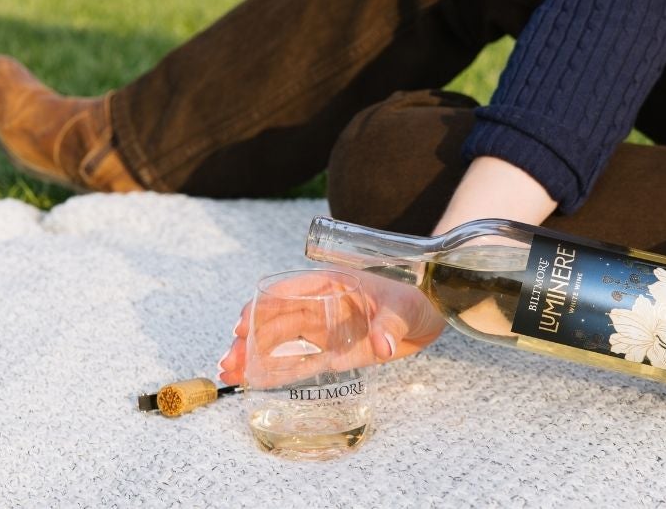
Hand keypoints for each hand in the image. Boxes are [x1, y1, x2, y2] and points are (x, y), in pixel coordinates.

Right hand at [218, 269, 445, 384]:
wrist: (436, 310)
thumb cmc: (418, 296)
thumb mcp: (404, 306)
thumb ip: (390, 325)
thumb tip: (381, 345)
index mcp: (335, 283)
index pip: (291, 291)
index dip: (264, 306)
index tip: (242, 323)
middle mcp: (326, 306)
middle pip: (280, 321)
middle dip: (251, 340)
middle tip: (229, 361)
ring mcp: (330, 330)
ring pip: (285, 343)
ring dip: (257, 357)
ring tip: (231, 374)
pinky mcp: (339, 352)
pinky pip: (305, 362)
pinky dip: (280, 371)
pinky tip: (256, 381)